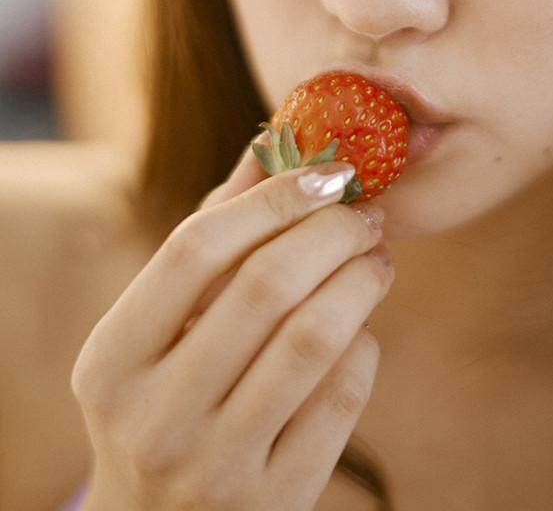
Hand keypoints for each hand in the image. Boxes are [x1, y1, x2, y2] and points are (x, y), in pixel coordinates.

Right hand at [70, 138, 393, 509]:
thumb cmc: (164, 398)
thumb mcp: (158, 329)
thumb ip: (214, 235)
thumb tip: (274, 142)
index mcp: (111, 362)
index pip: (194, 249)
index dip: (270, 198)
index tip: (327, 172)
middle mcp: (154, 419)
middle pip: (264, 287)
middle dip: (331, 231)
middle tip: (365, 213)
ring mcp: (214, 468)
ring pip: (314, 338)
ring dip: (361, 279)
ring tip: (376, 258)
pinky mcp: (275, 503)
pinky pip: (343, 396)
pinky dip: (364, 344)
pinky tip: (361, 326)